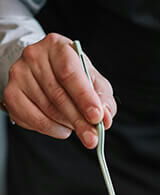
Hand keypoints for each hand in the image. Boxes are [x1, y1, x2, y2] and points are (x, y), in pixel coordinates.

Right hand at [3, 33, 116, 147]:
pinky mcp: (11, 94)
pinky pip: (34, 119)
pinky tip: (63, 128)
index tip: (96, 117)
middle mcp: (34, 56)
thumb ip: (104, 101)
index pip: (70, 73)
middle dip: (79, 121)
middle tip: (92, 138)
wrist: (46, 73)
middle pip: (59, 95)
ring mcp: (20, 74)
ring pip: (48, 109)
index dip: (84, 97)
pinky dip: (52, 129)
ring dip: (68, 124)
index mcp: (58, 47)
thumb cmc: (75, 78)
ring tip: (78, 127)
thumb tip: (105, 119)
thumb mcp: (95, 83)